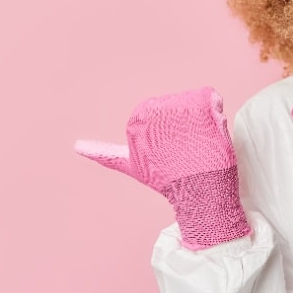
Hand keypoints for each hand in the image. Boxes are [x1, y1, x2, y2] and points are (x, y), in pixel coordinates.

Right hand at [75, 87, 250, 249]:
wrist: (199, 195)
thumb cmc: (167, 181)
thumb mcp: (131, 165)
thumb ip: (104, 153)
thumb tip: (77, 147)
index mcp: (136, 119)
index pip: (163, 109)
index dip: (172, 128)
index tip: (173, 150)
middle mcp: (153, 111)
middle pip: (179, 103)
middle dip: (188, 122)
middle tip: (189, 149)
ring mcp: (177, 109)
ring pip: (196, 102)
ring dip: (204, 119)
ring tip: (199, 144)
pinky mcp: (200, 109)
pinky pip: (212, 98)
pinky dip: (216, 111)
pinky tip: (212, 132)